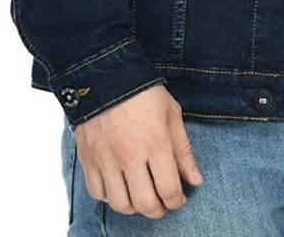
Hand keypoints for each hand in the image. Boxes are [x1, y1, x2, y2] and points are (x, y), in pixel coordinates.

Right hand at [74, 84, 202, 218]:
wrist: (104, 74)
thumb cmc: (143, 92)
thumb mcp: (172, 114)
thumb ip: (183, 150)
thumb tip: (195, 180)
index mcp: (155, 143)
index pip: (169, 189)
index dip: (177, 201)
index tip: (179, 198)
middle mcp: (130, 156)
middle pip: (145, 203)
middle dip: (158, 210)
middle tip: (162, 204)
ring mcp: (106, 159)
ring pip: (120, 203)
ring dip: (134, 207)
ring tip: (141, 197)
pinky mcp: (88, 158)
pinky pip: (97, 192)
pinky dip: (109, 197)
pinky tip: (119, 187)